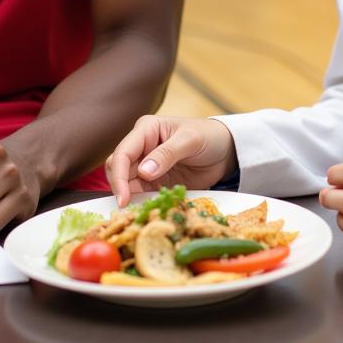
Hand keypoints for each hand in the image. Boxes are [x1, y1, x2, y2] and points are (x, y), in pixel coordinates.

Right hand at [105, 115, 236, 206]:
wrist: (224, 151)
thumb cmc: (208, 136)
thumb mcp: (190, 140)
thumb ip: (168, 153)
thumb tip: (144, 171)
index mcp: (146, 129)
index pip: (124, 152)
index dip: (120, 175)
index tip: (123, 198)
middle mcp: (141, 146)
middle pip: (118, 168)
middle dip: (119, 187)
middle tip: (127, 208)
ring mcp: (146, 165)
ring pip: (125, 183)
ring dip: (127, 197)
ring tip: (134, 213)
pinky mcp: (153, 182)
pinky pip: (139, 193)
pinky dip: (138, 203)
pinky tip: (143, 211)